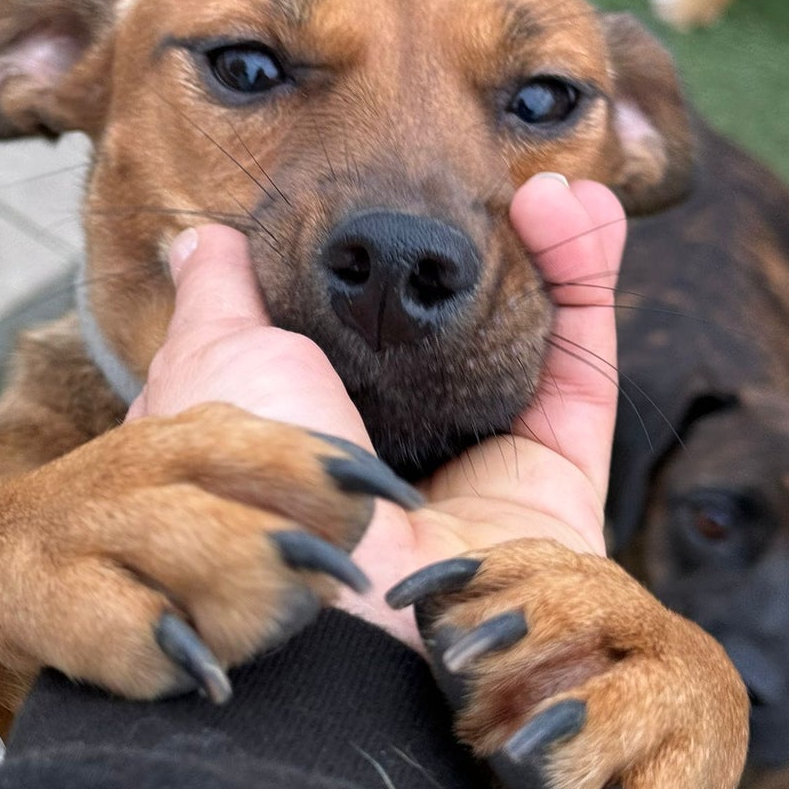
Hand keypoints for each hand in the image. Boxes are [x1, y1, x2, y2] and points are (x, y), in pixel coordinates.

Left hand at [127, 174, 625, 650]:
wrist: (324, 610)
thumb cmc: (247, 476)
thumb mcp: (212, 358)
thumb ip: (223, 298)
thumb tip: (202, 243)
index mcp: (304, 429)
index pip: (358, 331)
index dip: (388, 262)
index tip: (404, 194)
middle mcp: (389, 456)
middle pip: (455, 338)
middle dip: (483, 260)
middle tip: (497, 185)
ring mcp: (474, 477)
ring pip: (528, 346)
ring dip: (548, 255)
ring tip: (552, 178)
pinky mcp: (551, 492)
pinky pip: (579, 373)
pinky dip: (585, 284)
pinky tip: (574, 206)